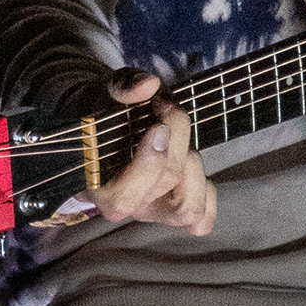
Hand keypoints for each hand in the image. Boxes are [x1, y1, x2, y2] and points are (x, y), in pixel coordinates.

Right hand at [85, 69, 216, 236]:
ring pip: (187, 207)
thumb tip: (148, 85)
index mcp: (98, 188)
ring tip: (179, 140)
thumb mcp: (108, 90)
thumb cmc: (109, 110)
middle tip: (167, 108)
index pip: (123, 196)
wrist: (110, 123)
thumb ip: (123, 86)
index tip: (158, 125)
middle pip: (166, 179)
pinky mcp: (174, 211)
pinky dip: (207, 196)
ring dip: (192, 165)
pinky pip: (201, 220)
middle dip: (177, 137)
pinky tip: (196, 170)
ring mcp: (152, 211)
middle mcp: (127, 204)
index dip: (148, 162)